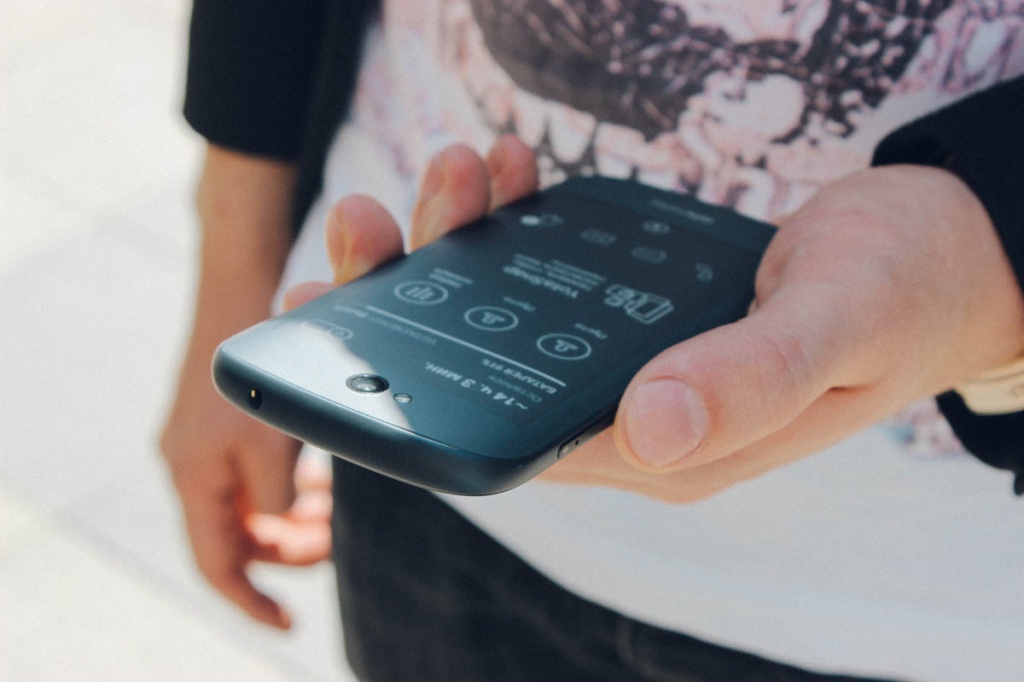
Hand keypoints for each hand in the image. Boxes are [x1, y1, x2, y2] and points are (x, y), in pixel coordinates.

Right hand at [161, 145, 330, 628]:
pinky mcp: (224, 422)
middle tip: (328, 544)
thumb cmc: (254, 358)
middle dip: (284, 550)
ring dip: (288, 519)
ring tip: (327, 509)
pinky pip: (254, 475)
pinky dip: (285, 487)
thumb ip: (276, 491)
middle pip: (236, 536)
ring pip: (249, 505)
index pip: (218, 561)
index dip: (251, 598)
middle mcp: (192, 463)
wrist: (241, 286)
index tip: (286, 621)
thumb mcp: (270, 436)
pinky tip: (316, 475)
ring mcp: (207, 443)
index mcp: (195, 475)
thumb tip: (287, 522)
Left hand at [289, 136, 1023, 502]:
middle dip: (410, 299)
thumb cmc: (907, 293)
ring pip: (510, 320)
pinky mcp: (641, 312)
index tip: (336, 321)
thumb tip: (647, 426)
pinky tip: (508, 173)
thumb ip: (752, 378)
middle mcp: (636, 415)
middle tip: (367, 217)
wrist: (947, 254)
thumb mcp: (843, 326)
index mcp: (668, 447)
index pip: (510, 439)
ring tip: (457, 167)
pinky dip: (519, 224)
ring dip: (461, 245)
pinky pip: (553, 278)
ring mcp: (633, 361)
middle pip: (486, 374)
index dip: (409, 391)